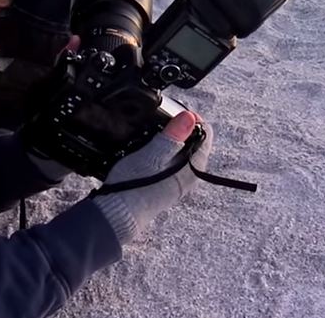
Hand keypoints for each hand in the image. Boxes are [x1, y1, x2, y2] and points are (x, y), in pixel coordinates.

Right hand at [92, 111, 212, 243]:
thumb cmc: (134, 186)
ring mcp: (179, 181)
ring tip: (154, 133)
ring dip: (171, 139)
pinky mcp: (167, 185)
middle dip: (180, 127)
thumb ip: (173, 135)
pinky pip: (172, 161)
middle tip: (162, 120)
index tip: (173, 112)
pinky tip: (149, 151)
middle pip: (194, 141)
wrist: (118, 213)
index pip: (205, 132)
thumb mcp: (152, 154)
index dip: (191, 117)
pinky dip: (164, 151)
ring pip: (182, 151)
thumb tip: (189, 117)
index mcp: (193, 166)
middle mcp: (190, 175)